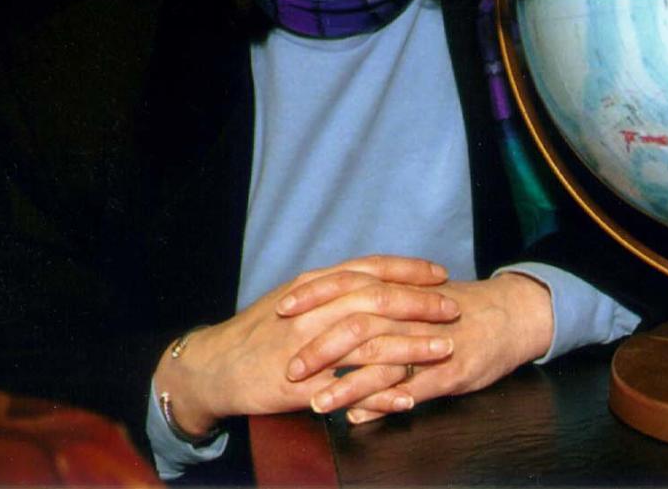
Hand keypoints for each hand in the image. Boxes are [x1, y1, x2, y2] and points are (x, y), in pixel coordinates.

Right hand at [152, 255, 458, 435]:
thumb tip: (374, 279)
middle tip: (452, 309)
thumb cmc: (261, 331)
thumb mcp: (297, 298)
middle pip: (377, 299)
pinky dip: (382, 393)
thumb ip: (334, 288)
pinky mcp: (302, 384)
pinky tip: (407, 398)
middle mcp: (315, 309)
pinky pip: (350, 388)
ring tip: (444, 350)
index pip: (370, 268)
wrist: (215, 367)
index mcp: (316, 286)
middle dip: (420, 304)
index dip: (408, 270)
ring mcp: (308, 346)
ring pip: (370, 341)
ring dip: (411, 346)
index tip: (440, 273)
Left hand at [280, 271, 553, 422]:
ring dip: (346, 384)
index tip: (281, 308)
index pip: (351, 283)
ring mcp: (432, 341)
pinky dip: (383, 402)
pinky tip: (358, 417)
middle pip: (360, 323)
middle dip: (321, 348)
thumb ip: (380, 299)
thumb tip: (335, 309)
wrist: (514, 314)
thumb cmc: (460, 307)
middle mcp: (414, 312)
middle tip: (289, 370)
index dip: (315, 294)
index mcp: (402, 288)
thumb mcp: (418, 294)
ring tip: (316, 405)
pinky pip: (412, 388)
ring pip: (383, 360)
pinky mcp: (450, 369)